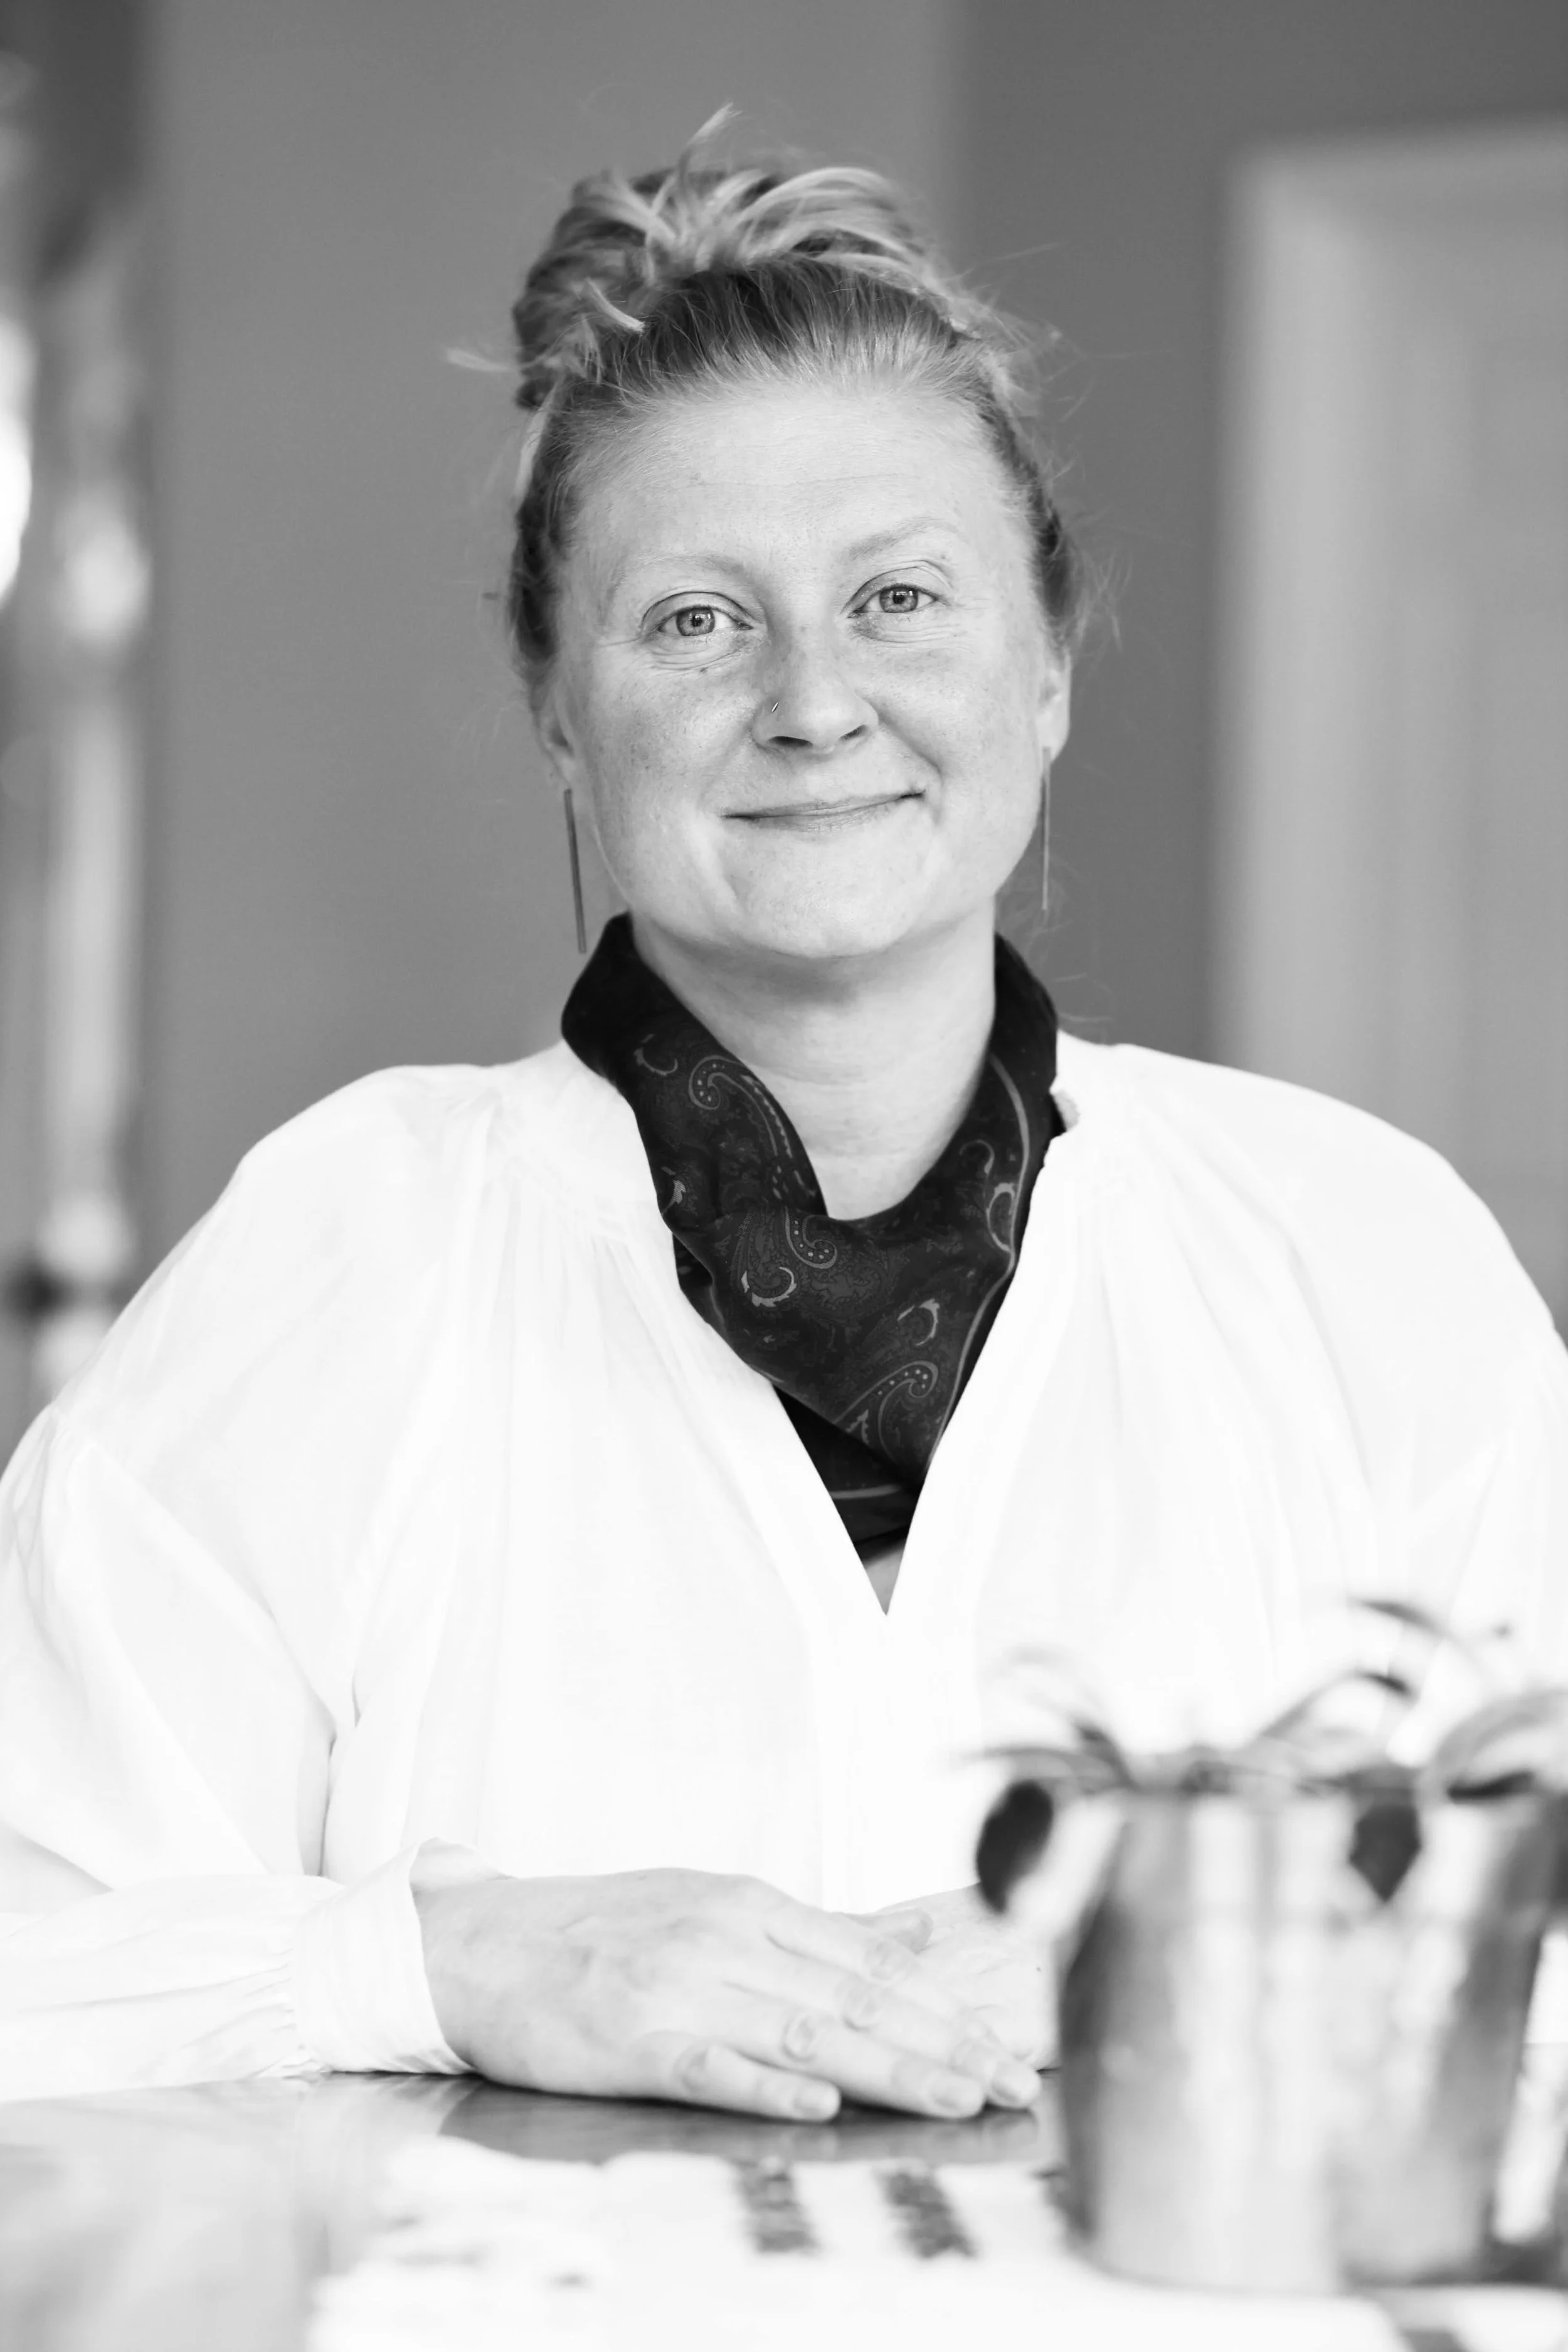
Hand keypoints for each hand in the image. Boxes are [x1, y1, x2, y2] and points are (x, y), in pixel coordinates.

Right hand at [413, 1862, 1042, 2123]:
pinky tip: (818, 2099)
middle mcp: (725, 1941)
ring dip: (887, 2067)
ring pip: (802, 2031)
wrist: (479, 1943)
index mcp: (749, 1908)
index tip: (1010, 2050)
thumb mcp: (712, 1908)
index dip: (947, 2010)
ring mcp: (678, 1990)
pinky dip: (767, 2081)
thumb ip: (812, 1931)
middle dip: (944, 2046)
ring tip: (955, 2097)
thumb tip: (910, 1937)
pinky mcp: (631, 2039)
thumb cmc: (601, 1931)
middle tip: (1012, 2085)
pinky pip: (710, 2063)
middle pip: (854, 1998)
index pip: (871, 1965)